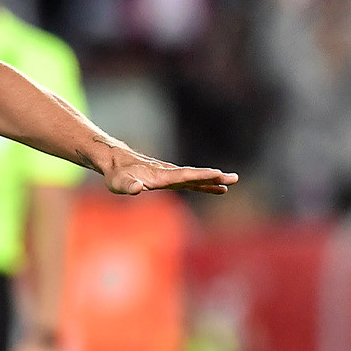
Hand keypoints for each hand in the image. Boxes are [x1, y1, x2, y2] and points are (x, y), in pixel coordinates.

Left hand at [103, 153, 237, 194]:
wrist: (116, 162)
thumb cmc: (117, 175)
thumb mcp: (118, 183)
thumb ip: (128, 186)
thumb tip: (136, 188)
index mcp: (160, 175)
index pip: (184, 175)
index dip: (200, 175)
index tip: (217, 174)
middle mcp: (169, 173)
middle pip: (194, 175)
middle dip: (213, 177)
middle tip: (234, 178)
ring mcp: (170, 175)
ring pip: (195, 178)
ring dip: (213, 180)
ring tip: (232, 182)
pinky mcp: (170, 179)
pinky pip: (191, 181)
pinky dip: (204, 184)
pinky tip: (218, 188)